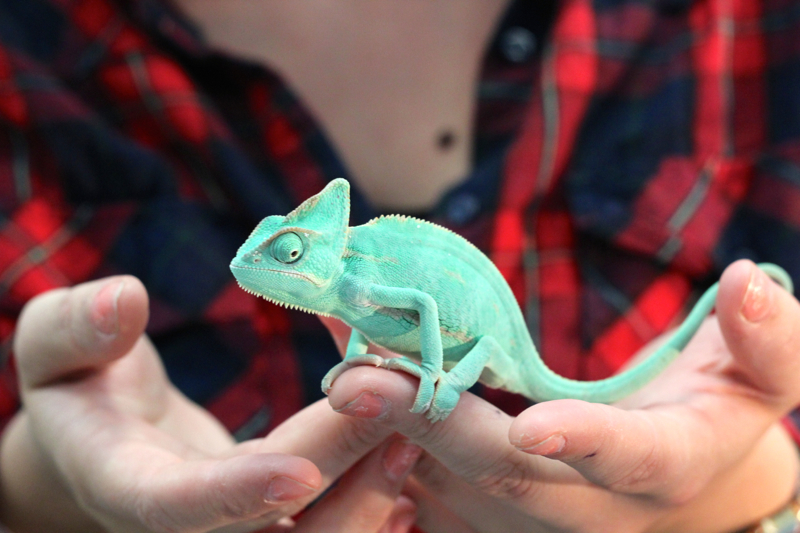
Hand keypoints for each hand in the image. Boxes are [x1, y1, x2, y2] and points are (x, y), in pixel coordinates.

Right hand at [0, 276, 419, 532]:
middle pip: (268, 525)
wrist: (107, 434)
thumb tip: (121, 298)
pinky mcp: (272, 512)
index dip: (232, 496)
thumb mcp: (55, 347)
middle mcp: (189, 521)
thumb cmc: (79, 381)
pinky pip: (328, 516)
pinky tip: (409, 455)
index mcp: (126, 485)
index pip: (173, 506)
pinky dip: (371, 490)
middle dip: (338, 471)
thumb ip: (75, 330)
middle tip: (400, 409)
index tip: (296, 471)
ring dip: (370, 487)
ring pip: (312, 532)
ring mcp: (236, 521)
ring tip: (420, 427)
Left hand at [326, 259, 799, 531]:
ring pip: (455, 490)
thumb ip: (769, 338)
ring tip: (341, 372)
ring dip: (395, 435)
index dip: (586, 443)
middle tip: (362, 378)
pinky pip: (429, 486)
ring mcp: (535, 518)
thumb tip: (749, 282)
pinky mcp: (495, 512)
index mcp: (666, 467)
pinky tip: (350, 383)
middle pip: (510, 477)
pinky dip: (387, 441)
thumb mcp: (764, 374)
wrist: (681, 475)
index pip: (632, 460)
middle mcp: (593, 507)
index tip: (533, 427)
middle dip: (436, 427)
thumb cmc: (720, 407)